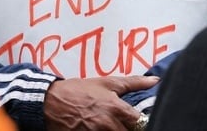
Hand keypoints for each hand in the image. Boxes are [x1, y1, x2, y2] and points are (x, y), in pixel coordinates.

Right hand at [44, 75, 158, 130]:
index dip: (142, 123)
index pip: (140, 123)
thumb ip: (133, 82)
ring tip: (112, 126)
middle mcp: (108, 124)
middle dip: (130, 129)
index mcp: (115, 108)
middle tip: (125, 123)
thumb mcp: (107, 83)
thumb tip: (155, 81)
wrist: (51, 101)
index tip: (139, 121)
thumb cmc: (79, 90)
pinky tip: (102, 130)